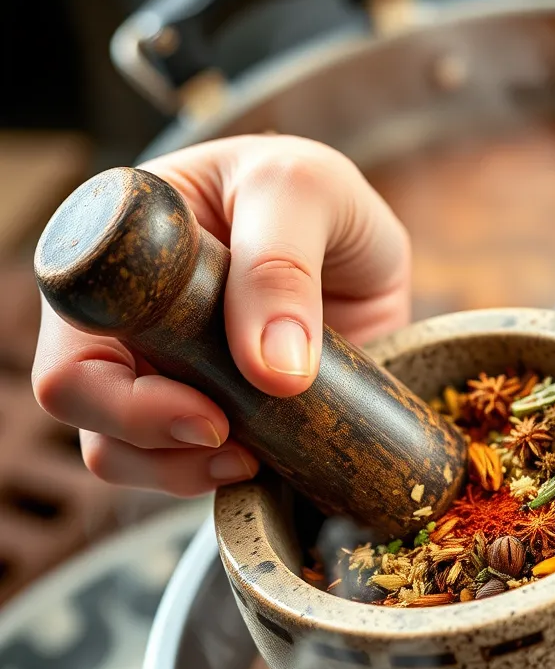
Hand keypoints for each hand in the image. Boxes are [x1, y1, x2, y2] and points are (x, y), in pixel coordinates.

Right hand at [32, 135, 410, 495]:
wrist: (367, 245)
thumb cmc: (314, 193)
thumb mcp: (304, 190)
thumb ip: (282, 265)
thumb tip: (271, 371)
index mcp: (119, 244)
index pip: (74, 326)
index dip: (118, 387)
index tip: (204, 408)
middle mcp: (123, 312)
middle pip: (82, 401)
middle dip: (150, 440)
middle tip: (231, 438)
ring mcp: (162, 368)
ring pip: (123, 452)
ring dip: (183, 470)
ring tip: (255, 453)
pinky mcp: (209, 410)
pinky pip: (186, 468)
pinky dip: (218, 477)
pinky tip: (266, 459)